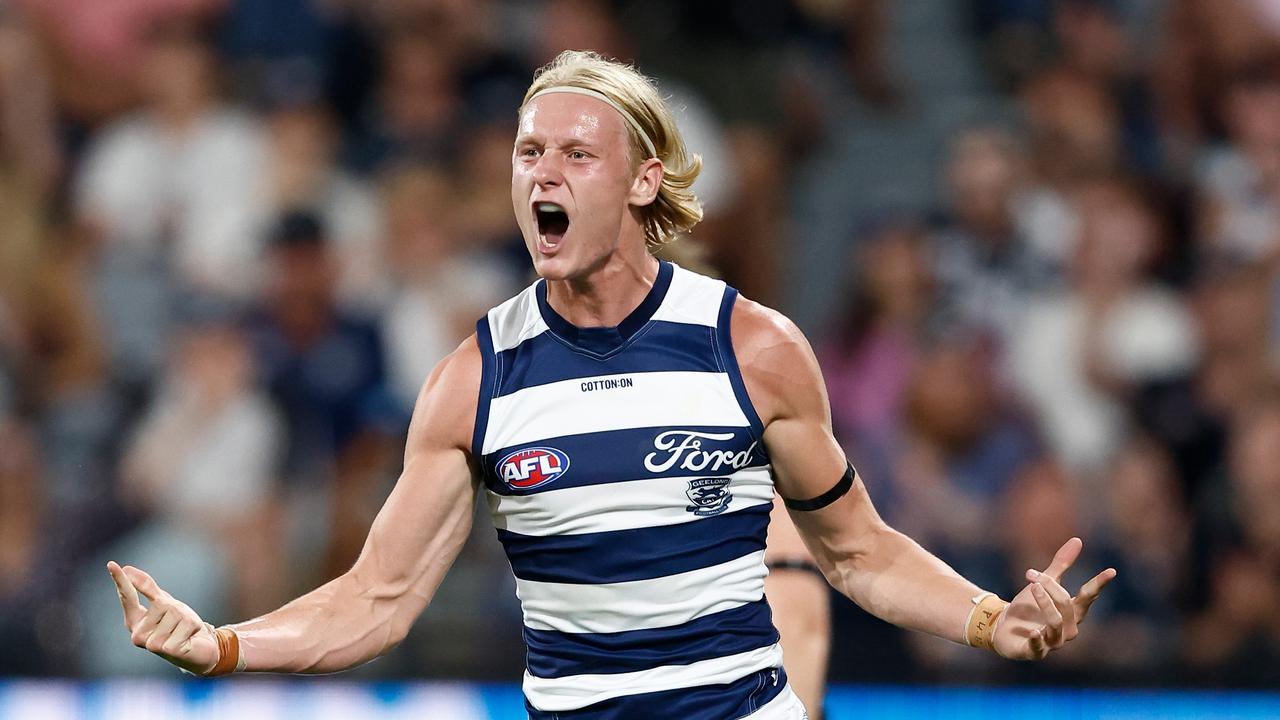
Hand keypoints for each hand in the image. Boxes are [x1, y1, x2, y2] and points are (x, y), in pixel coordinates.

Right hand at [107, 561, 219, 673]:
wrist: (200, 650)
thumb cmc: (180, 627)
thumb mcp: (165, 604)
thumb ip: (147, 588)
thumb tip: (127, 568)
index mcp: (135, 622)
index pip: (127, 597)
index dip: (120, 580)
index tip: (111, 563)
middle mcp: (139, 634)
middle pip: (161, 603)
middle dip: (177, 608)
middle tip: (180, 623)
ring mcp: (151, 644)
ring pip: (173, 613)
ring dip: (186, 619)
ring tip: (185, 632)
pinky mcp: (167, 650)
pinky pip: (184, 626)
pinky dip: (193, 628)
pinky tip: (190, 639)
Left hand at [993, 538, 1116, 660]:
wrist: (1003, 627)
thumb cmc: (1029, 607)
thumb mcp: (1043, 583)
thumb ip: (1061, 565)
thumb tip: (1078, 540)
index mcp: (1072, 612)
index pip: (1088, 597)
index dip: (1098, 584)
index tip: (1111, 571)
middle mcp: (1067, 629)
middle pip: (1067, 605)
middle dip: (1050, 587)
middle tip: (1031, 574)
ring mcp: (1052, 642)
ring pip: (1056, 623)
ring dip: (1045, 603)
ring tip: (1032, 587)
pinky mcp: (1034, 651)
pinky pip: (1039, 647)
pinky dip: (1036, 639)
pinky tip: (1032, 631)